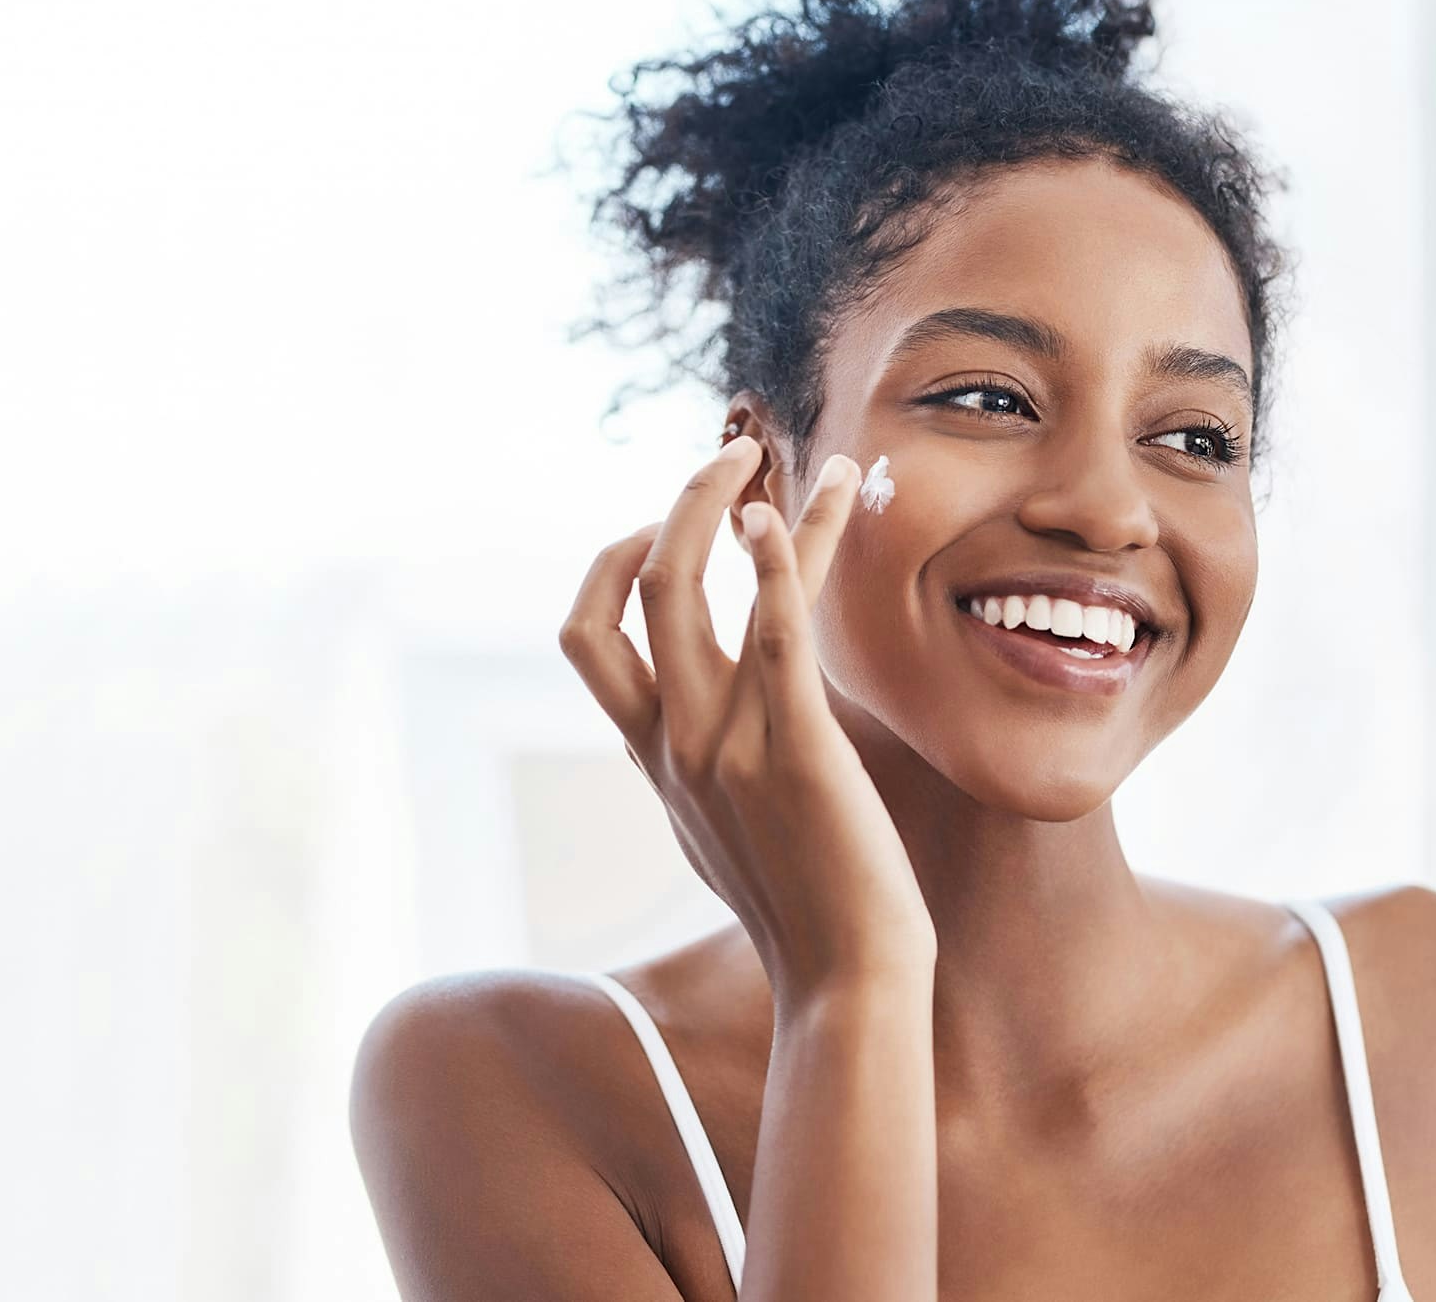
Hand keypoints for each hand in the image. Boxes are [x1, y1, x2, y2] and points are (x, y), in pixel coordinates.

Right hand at [559, 436, 935, 1004]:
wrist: (847, 980)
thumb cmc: (805, 908)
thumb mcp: (726, 832)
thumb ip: (702, 774)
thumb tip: (703, 741)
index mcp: (656, 758)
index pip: (588, 639)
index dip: (611, 566)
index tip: (665, 525)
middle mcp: (675, 742)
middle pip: (635, 592)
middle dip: (677, 507)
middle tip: (731, 455)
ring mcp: (727, 745)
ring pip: (694, 592)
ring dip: (734, 505)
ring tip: (777, 455)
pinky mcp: (796, 748)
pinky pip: (776, 631)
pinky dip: (783, 559)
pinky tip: (804, 509)